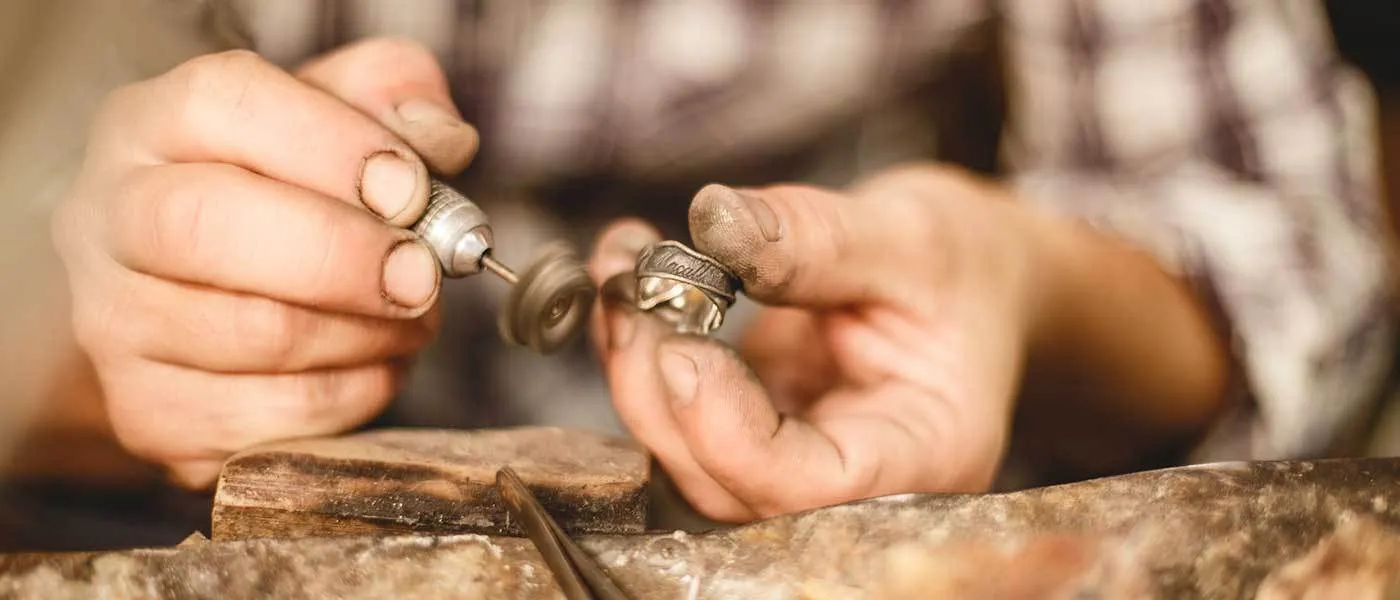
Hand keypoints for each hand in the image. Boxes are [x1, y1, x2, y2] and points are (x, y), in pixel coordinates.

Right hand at [51, 39, 478, 487]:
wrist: (215, 293)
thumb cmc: (287, 192)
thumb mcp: (337, 116)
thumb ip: (393, 97)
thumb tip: (441, 140)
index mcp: (152, 124)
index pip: (223, 106)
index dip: (332, 147)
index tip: (411, 189)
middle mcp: (108, 219)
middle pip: (207, 227)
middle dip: (344, 255)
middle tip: (423, 273)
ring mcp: (115, 325)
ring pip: (252, 334)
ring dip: (366, 332)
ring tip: (414, 316)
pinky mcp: (148, 416)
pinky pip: (269, 419)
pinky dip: (351, 396)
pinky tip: (376, 363)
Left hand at [589, 165, 1227, 521]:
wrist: (977, 279)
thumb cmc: (967, 265)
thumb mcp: (910, 234)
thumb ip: (814, 237)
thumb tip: (711, 220)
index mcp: (923, 452)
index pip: (811, 485)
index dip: (729, 433)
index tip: (684, 346)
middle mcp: (859, 482)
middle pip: (732, 485)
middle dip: (663, 394)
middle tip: (633, 291)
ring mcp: (803, 465)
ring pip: (693, 462)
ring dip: (639, 372)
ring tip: (626, 273)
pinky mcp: (761, 435)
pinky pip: (687, 423)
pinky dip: (647, 358)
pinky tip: (635, 290)